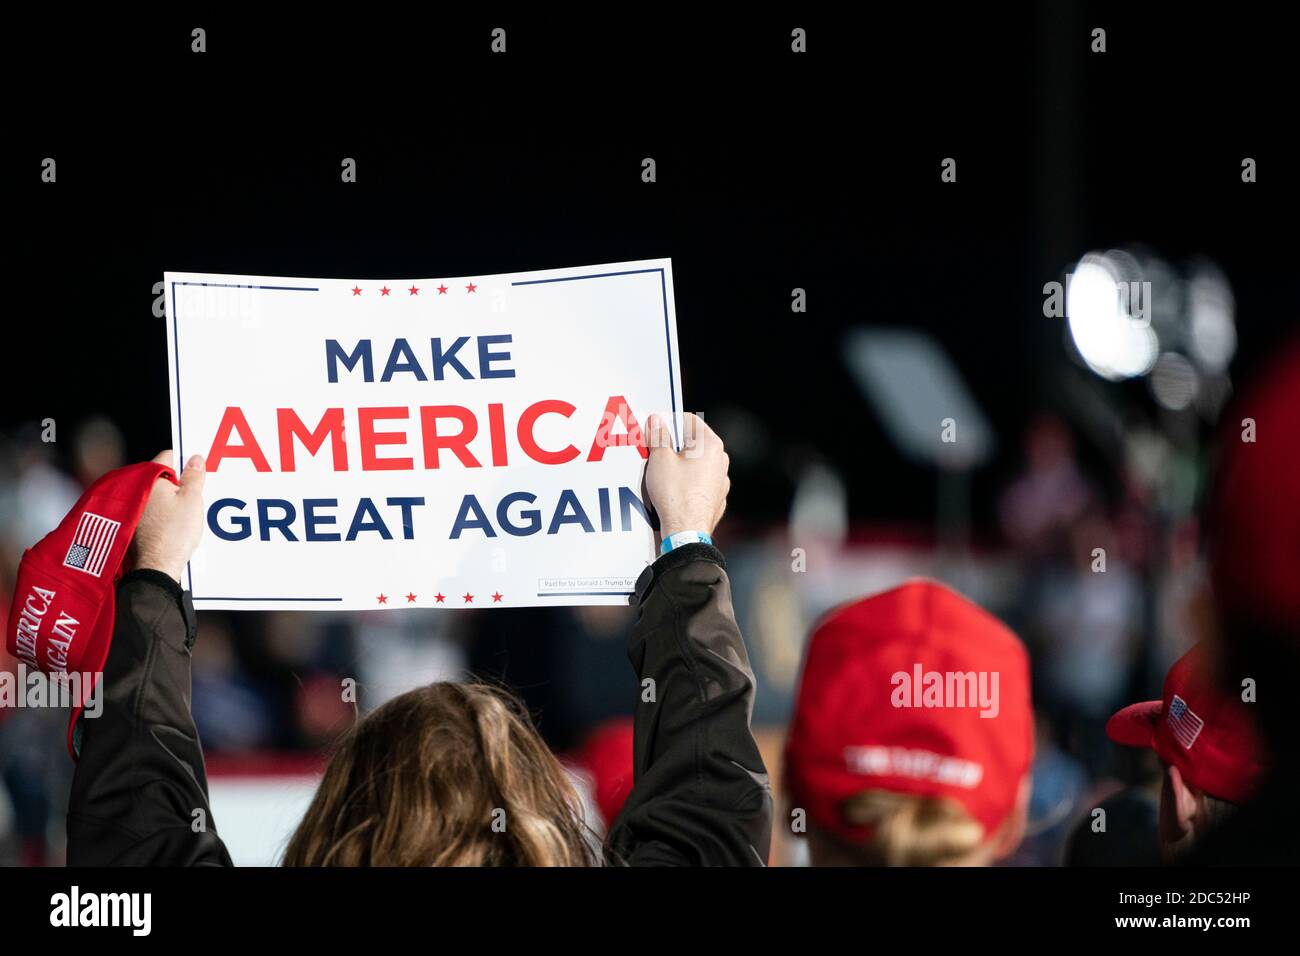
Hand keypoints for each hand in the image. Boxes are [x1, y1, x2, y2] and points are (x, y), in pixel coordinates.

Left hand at [131, 450, 206, 582]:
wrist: (157, 566)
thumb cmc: (174, 533)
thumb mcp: (192, 500)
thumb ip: (194, 476)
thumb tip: (195, 458)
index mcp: (149, 479)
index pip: (168, 456)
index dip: (185, 460)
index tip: (197, 469)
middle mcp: (136, 490)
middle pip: (163, 476)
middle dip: (180, 481)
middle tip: (196, 493)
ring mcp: (134, 507)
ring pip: (158, 493)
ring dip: (172, 498)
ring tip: (188, 512)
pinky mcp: (135, 523)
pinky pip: (153, 509)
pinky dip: (164, 512)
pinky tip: (176, 524)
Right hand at [644, 413, 729, 540]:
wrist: (686, 531)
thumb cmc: (675, 495)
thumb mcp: (660, 460)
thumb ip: (658, 437)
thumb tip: (656, 422)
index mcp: (710, 445)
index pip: (689, 420)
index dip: (669, 422)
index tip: (655, 429)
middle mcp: (720, 460)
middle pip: (694, 442)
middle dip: (674, 444)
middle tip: (655, 451)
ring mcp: (721, 480)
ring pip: (698, 462)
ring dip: (681, 463)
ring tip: (662, 472)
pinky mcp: (716, 497)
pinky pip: (700, 481)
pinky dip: (688, 480)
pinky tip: (674, 489)